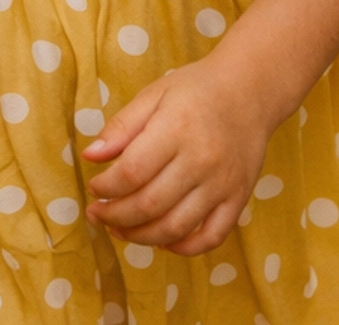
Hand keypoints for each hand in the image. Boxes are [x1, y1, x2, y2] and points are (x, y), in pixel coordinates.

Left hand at [84, 58, 270, 253]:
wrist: (249, 91)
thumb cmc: (195, 90)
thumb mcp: (154, 95)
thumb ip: (122, 127)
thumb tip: (90, 156)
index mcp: (176, 129)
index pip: (132, 172)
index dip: (106, 187)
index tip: (94, 188)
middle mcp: (201, 160)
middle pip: (151, 204)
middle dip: (116, 216)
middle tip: (97, 215)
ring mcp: (222, 185)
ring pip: (176, 227)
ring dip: (142, 236)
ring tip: (119, 230)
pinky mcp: (238, 200)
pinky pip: (211, 237)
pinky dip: (184, 248)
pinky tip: (162, 241)